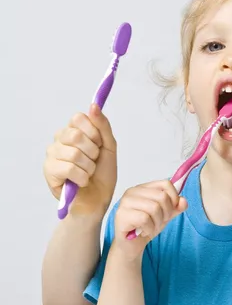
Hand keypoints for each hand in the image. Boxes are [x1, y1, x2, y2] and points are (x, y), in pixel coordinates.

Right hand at [44, 104, 116, 218]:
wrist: (98, 199)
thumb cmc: (102, 173)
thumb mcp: (109, 146)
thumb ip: (103, 126)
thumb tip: (93, 105)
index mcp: (73, 130)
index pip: (78, 118)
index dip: (93, 132)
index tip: (99, 144)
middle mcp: (59, 140)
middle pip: (75, 135)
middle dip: (93, 151)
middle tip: (94, 161)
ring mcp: (52, 155)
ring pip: (73, 154)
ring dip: (89, 167)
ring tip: (88, 173)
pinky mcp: (49, 171)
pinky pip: (68, 168)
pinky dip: (82, 177)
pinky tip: (81, 182)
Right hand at [113, 180, 186, 260]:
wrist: (131, 246)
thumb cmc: (146, 227)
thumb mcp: (165, 215)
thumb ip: (175, 207)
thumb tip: (183, 201)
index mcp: (143, 188)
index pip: (166, 184)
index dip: (174, 197)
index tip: (172, 209)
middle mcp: (132, 192)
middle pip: (162, 196)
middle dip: (166, 213)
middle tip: (159, 222)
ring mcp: (125, 202)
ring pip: (154, 208)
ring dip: (157, 223)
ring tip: (151, 227)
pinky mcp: (121, 215)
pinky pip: (144, 219)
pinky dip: (149, 229)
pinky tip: (143, 231)